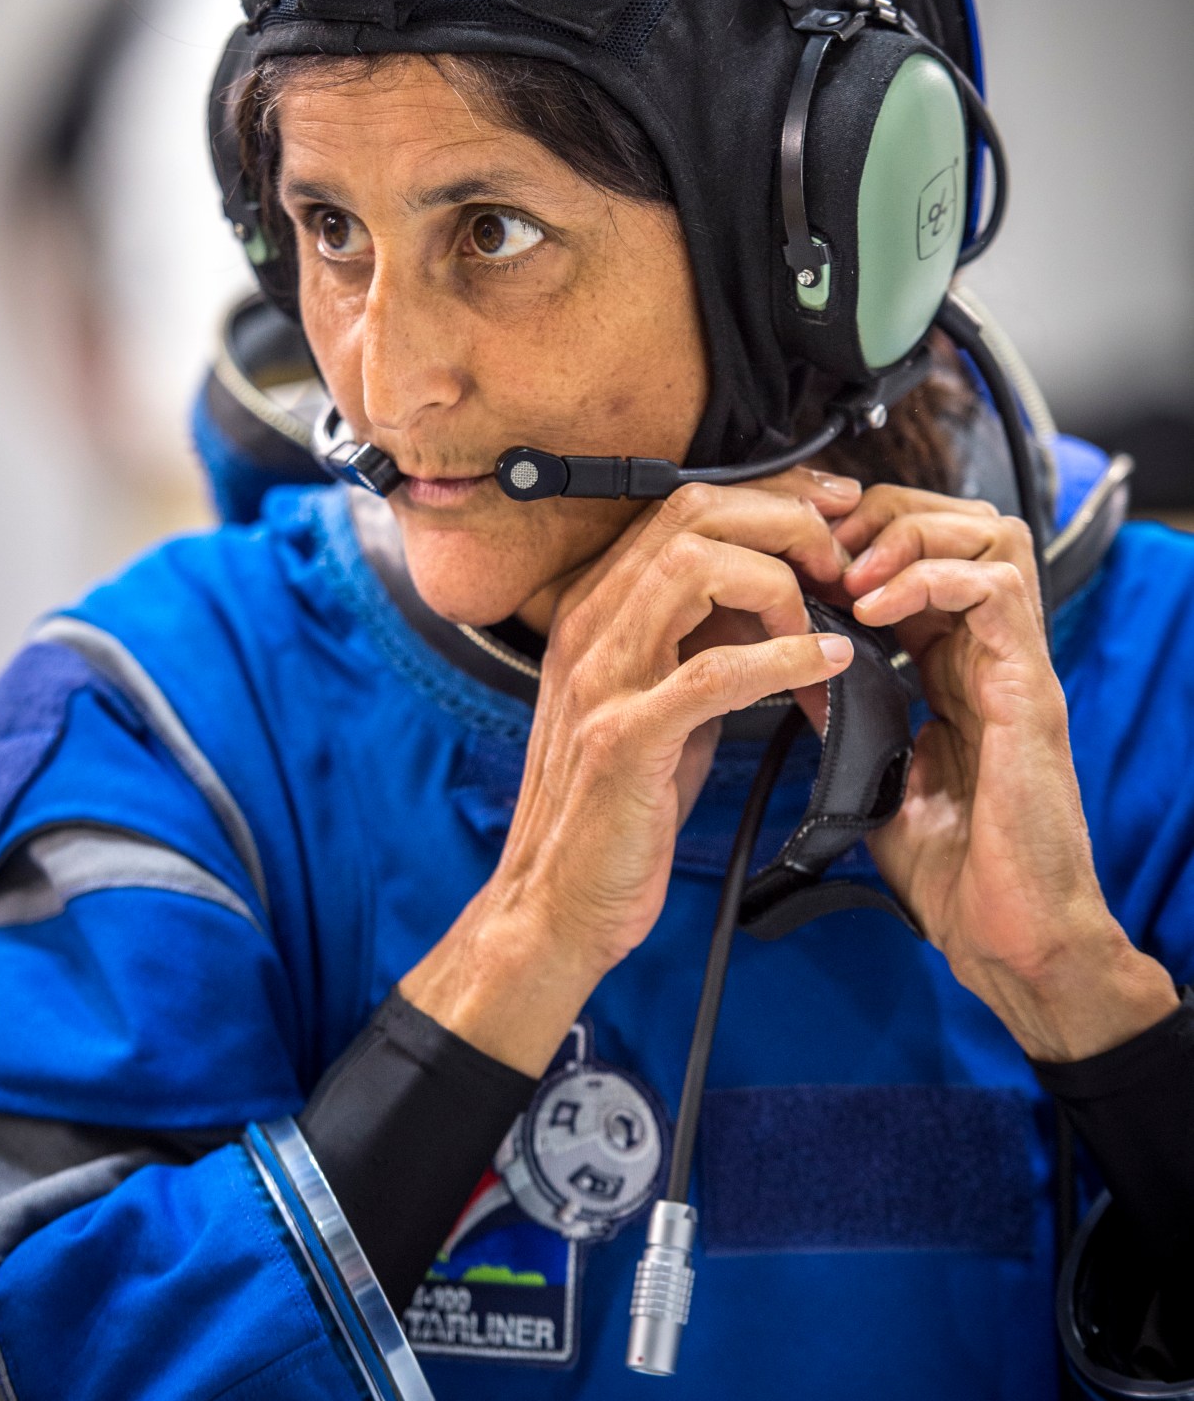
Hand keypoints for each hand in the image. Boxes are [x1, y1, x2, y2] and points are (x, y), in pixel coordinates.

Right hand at [402, 470, 861, 1072]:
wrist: (557, 905)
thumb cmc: (618, 810)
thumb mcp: (660, 703)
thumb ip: (700, 641)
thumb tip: (777, 592)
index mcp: (596, 611)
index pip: (683, 507)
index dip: (770, 495)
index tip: (834, 509)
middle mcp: (589, 628)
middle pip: (692, 516)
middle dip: (784, 519)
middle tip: (845, 556)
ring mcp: (601, 680)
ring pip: (695, 569)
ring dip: (782, 581)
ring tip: (834, 614)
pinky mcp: (623, 740)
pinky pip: (711, 672)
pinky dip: (783, 658)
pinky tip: (828, 664)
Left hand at [838, 487, 1175, 1059]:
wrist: (1008, 939)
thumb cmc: (954, 875)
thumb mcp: (880, 781)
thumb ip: (851, 725)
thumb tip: (798, 688)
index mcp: (955, 670)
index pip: (922, 558)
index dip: (863, 542)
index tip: (803, 562)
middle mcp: (992, 656)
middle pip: (963, 522)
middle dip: (888, 516)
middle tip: (826, 549)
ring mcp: (1016, 667)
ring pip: (990, 534)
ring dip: (909, 535)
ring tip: (850, 573)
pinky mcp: (1030, 690)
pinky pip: (997, 591)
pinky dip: (930, 578)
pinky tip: (873, 608)